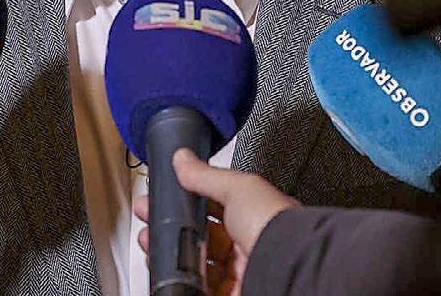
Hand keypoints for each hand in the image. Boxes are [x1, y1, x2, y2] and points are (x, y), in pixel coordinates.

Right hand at [135, 148, 297, 294]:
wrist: (288, 267)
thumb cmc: (276, 225)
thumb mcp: (238, 187)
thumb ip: (206, 175)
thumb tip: (183, 158)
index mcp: (253, 215)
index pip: (213, 207)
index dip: (187, 203)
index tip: (164, 200)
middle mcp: (247, 245)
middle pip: (202, 238)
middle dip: (173, 230)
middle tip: (151, 225)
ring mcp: (240, 273)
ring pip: (198, 265)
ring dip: (172, 255)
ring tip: (152, 245)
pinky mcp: (232, 295)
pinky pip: (200, 289)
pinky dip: (183, 280)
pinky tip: (171, 271)